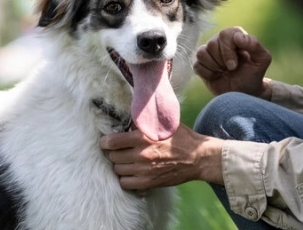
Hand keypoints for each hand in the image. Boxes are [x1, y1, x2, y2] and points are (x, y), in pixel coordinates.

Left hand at [100, 124, 223, 190]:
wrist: (197, 158)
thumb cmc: (181, 138)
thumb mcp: (163, 125)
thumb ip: (145, 123)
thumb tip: (127, 119)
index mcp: (144, 137)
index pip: (112, 141)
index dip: (105, 142)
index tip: (105, 142)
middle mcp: (142, 154)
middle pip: (113, 157)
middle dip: (112, 153)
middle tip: (116, 151)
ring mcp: (144, 170)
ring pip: (117, 170)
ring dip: (119, 165)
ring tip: (125, 161)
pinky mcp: (149, 182)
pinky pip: (125, 183)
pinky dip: (125, 179)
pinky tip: (130, 173)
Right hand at [193, 27, 271, 98]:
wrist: (245, 92)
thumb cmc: (254, 74)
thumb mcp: (262, 60)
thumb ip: (255, 45)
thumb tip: (237, 36)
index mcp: (235, 35)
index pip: (224, 35)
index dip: (228, 51)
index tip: (234, 65)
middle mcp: (220, 40)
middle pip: (212, 44)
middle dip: (222, 61)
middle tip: (231, 69)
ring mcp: (209, 52)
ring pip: (202, 53)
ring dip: (214, 67)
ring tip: (224, 72)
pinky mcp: (201, 64)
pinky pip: (197, 64)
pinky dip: (207, 74)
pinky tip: (216, 76)